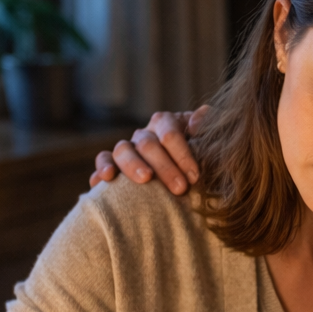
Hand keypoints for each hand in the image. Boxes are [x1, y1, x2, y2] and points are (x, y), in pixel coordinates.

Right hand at [89, 107, 205, 194]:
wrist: (189, 175)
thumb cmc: (202, 155)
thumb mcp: (210, 139)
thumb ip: (209, 127)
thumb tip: (197, 124)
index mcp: (167, 123)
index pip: (170, 133)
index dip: (182, 153)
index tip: (195, 176)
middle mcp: (145, 134)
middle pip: (148, 144)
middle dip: (165, 166)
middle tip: (180, 188)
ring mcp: (128, 148)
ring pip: (123, 150)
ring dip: (134, 165)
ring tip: (146, 179)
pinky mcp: (114, 164)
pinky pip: (103, 161)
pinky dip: (102, 168)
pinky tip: (106, 179)